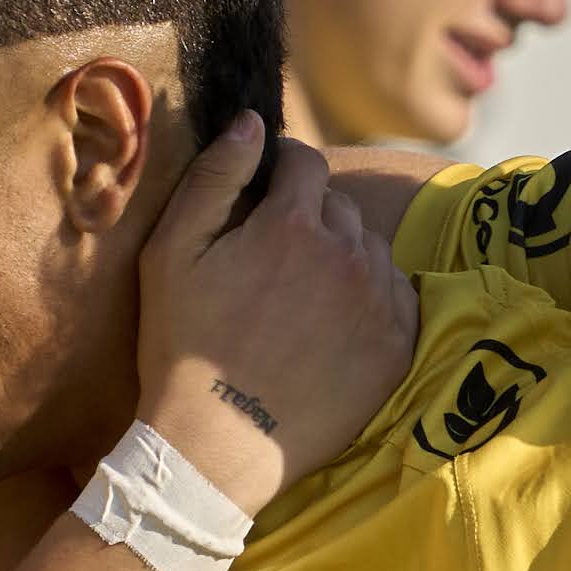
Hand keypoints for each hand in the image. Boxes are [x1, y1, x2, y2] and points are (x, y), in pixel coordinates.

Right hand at [131, 117, 420, 512]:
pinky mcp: (398, 347)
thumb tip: (253, 121)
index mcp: (292, 223)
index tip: (264, 193)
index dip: (280, 170)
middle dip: (308, 218)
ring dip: (341, 258)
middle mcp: (348, 254)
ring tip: (300, 299)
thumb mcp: (172, 253)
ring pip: (368, 250)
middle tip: (273, 261)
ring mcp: (380, 302)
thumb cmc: (182, 349)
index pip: (304, 162)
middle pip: (338, 207)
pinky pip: (396, 296)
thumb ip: (216, 177)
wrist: (218, 448)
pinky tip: (330, 328)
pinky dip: (370, 300)